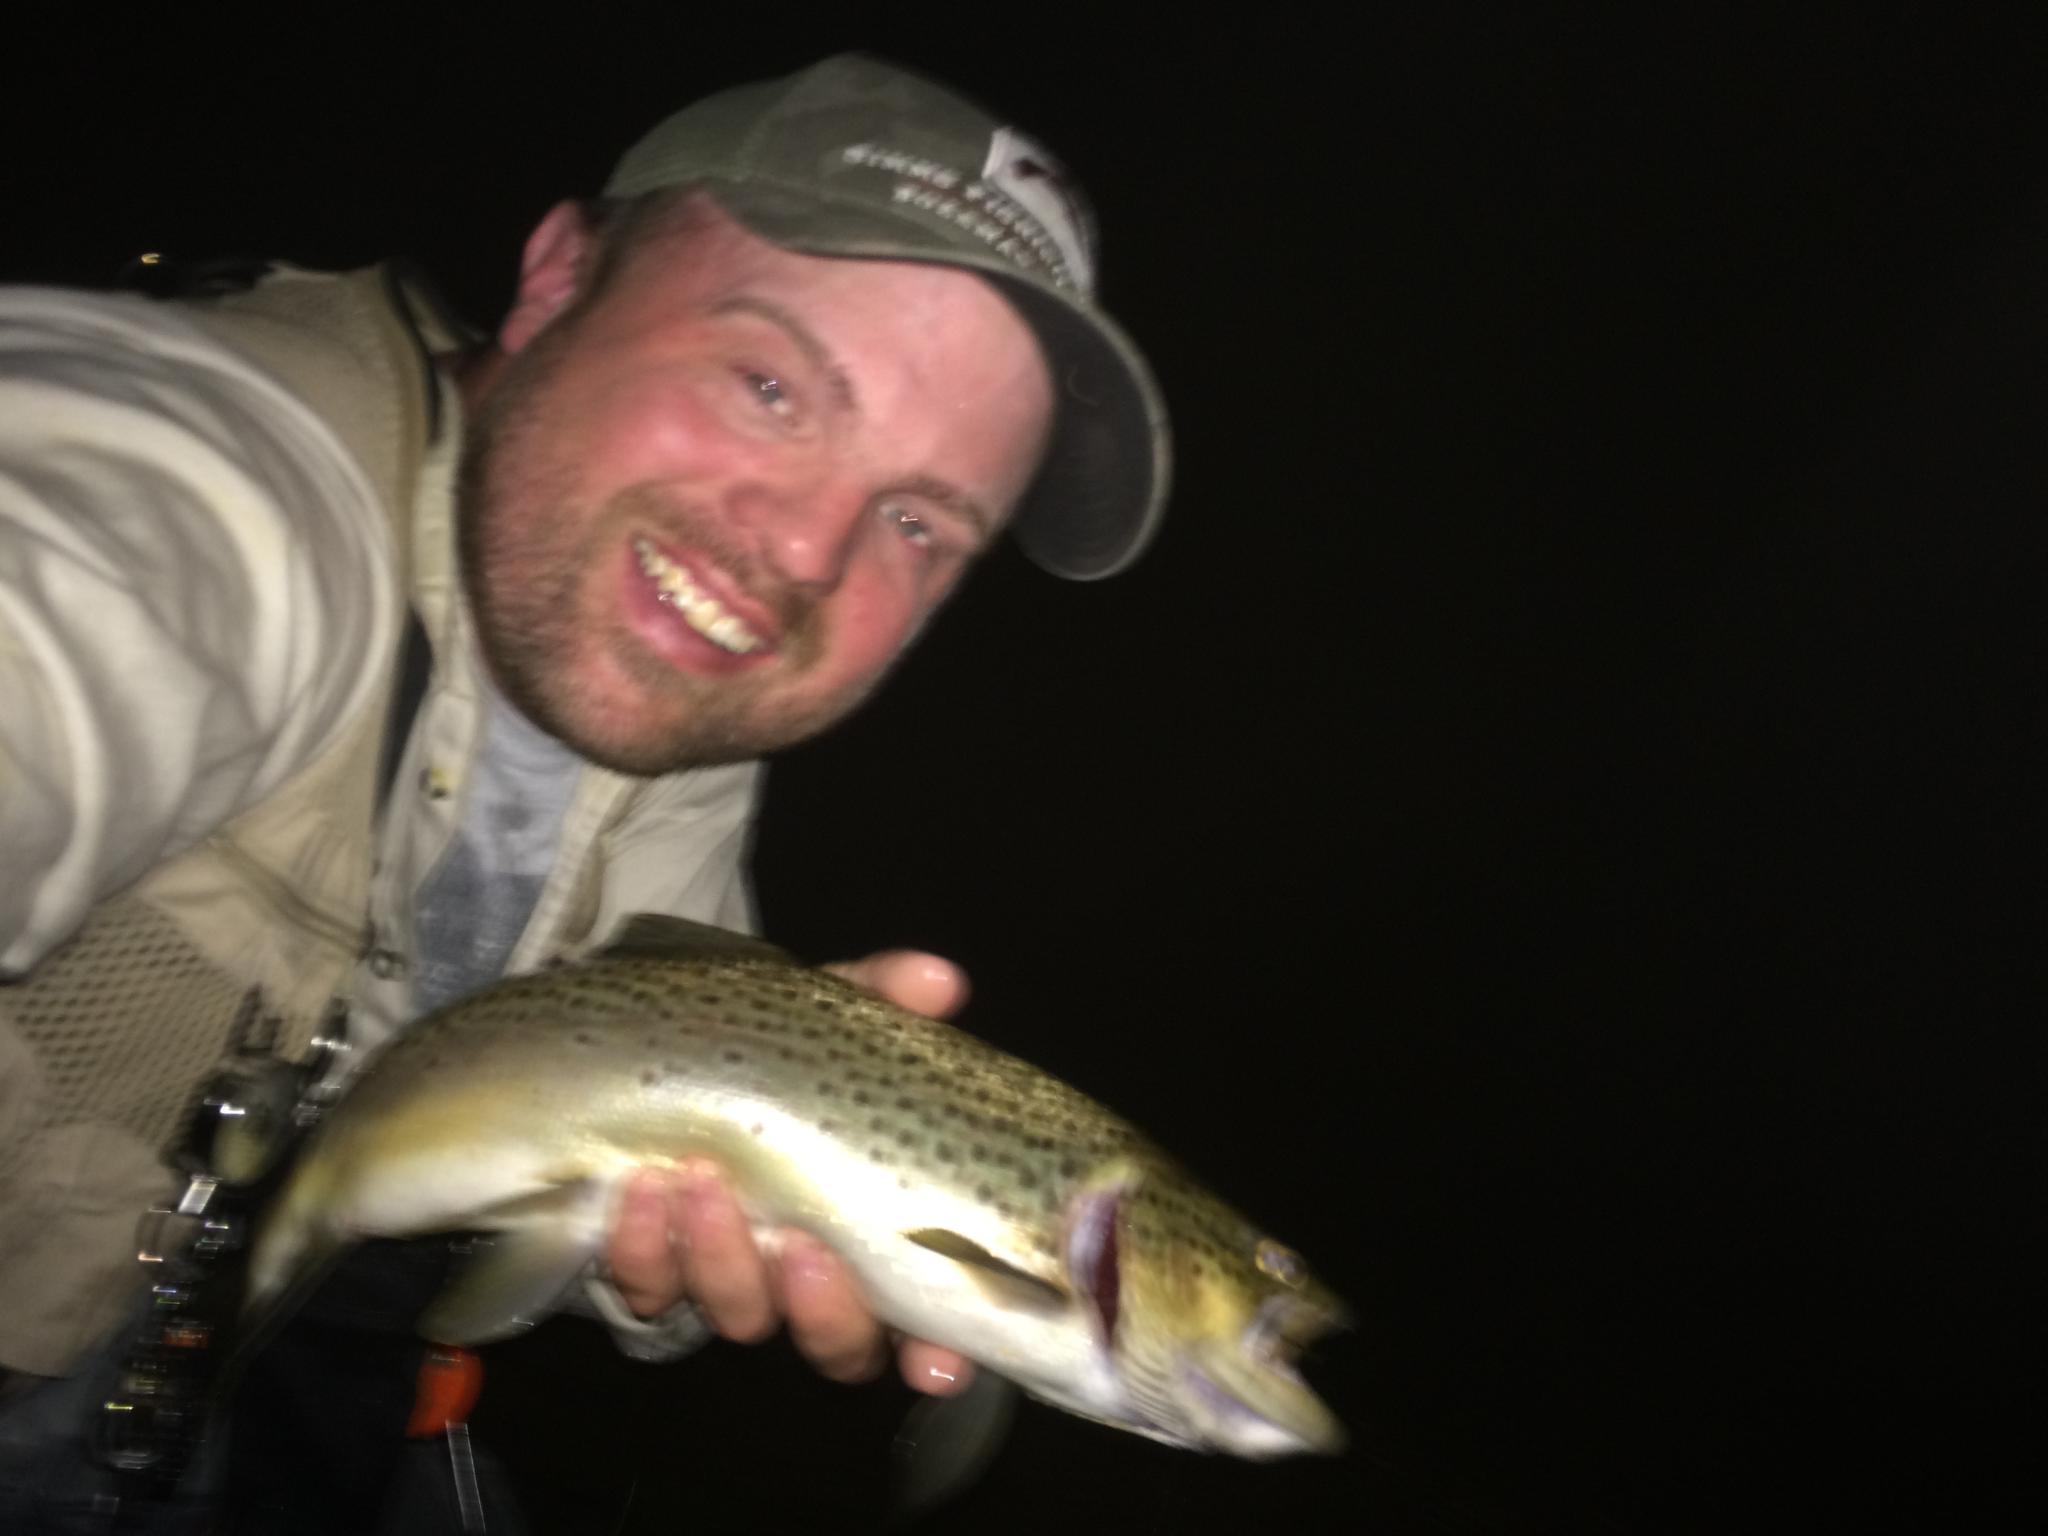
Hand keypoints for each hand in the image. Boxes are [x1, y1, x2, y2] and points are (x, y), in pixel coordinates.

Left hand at [604, 948, 975, 1395]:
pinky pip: (649, 1287)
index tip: (934, 1359)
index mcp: (877, 1236)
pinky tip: (635, 1189)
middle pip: (836, 1342)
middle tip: (799, 1244)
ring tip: (698, 1182)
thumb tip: (939, 980)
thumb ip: (883, 996)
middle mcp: (810, 1282)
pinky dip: (642, 1246)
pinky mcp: (653, 1272)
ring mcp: (730, 1281)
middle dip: (821, 1307)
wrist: (652, 1049)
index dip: (936, 1357)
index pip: (927, 1328)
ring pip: (739, 1315)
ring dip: (721, 1259)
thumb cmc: (768, 1048)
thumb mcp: (827, 1016)